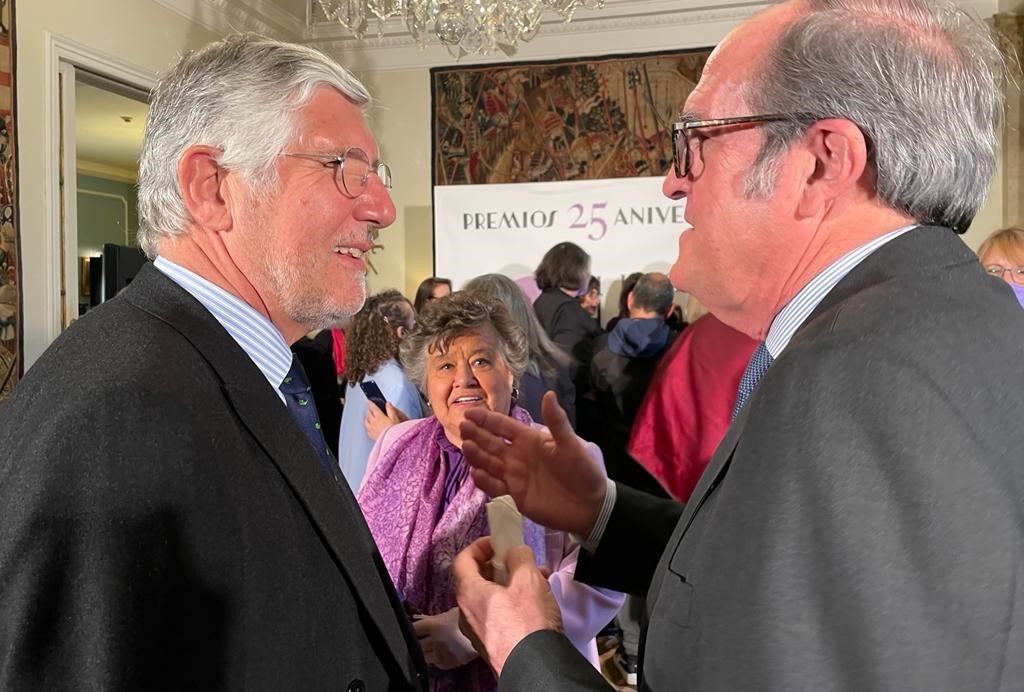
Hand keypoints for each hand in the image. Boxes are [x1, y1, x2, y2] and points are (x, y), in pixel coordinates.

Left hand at [364, 402, 407, 440]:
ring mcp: (372, 430)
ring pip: (366, 422)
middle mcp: (374, 423)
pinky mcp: (373, 437)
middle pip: (368, 414)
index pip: (373, 408)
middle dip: (369, 410)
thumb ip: (391, 410)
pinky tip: (370, 427)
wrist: (393, 444)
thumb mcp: (396, 418)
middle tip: (370, 407)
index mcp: (379, 417)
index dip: (371, 403)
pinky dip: (368, 426)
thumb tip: (388, 404)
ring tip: (368, 416)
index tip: (369, 401)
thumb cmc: (395, 431)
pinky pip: (368, 430)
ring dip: (367, 418)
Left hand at [412, 607, 478, 669]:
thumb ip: (433, 617)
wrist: (488, 634)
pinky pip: (434, 664)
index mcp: (435, 625)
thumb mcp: (450, 613)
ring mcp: (440, 654)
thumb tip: (418, 617)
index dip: (411, 628)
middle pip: (416, 643)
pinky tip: (438, 653)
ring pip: (423, 656)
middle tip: (419, 638)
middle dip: (416, 641)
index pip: (413, 628)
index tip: (412, 628)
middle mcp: (435, 640)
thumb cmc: (470, 619)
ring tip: (427, 647)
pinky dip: (434, 659)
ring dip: (423, 652)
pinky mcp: (447, 664)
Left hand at [454, 537, 562, 675]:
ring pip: (491, 598)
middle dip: (501, 565)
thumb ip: (519, 557)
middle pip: (477, 579)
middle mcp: (467, 614)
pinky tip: (537, 603)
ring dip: (511, 584)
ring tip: (538, 581)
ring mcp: (479, 632)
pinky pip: (499, 616)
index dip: (479, 546)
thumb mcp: (528, 580)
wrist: (535, 668)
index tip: (498, 542)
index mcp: (469, 594)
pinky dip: (513, 603)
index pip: (462, 560)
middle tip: (520, 561)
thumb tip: (514, 552)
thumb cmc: (527, 623)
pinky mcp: (493, 645)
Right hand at [459, 391, 605, 536]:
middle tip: (463, 427)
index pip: (503, 426)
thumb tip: (549, 394)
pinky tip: (477, 473)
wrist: (589, 505)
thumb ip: (557, 421)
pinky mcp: (514, 495)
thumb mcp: (571, 444)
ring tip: (467, 447)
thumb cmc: (583, 470)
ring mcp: (514, 475)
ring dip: (477, 455)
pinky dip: (484, 481)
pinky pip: (494, 486)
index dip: (486, 419)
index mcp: (530, 439)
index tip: (469, 412)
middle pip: (491, 442)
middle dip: (476, 434)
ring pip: (489, 462)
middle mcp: (518, 455)